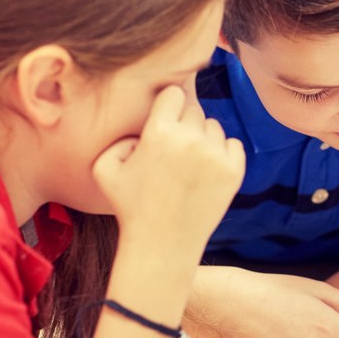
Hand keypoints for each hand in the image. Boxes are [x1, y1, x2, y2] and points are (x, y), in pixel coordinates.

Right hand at [93, 85, 245, 249]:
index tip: (163, 120)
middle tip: (172, 150)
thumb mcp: (104, 168)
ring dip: (202, 138)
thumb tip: (143, 130)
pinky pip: (234, 144)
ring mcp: (216, 155)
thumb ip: (118, 138)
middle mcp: (191, 138)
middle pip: (194, 110)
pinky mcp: (234, 171)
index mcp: (159, 131)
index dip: (167, 105)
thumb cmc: (130, 206)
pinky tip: (206, 169)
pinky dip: (223, 153)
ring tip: (187, 164)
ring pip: (214, 127)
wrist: (162, 243)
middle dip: (183, 124)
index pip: (173, 93)